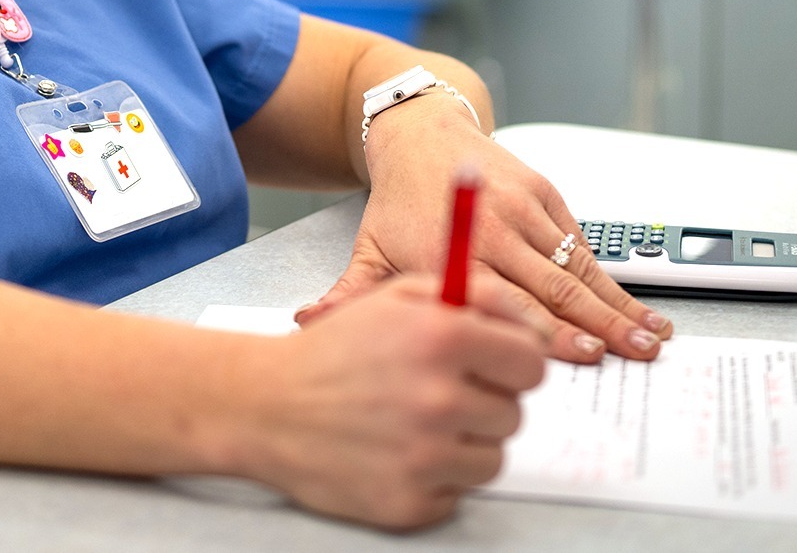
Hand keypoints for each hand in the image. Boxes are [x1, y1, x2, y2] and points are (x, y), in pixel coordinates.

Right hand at [233, 274, 544, 530]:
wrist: (265, 407)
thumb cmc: (332, 351)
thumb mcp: (395, 296)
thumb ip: (470, 293)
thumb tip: (528, 316)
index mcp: (442, 338)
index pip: (532, 362)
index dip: (516, 363)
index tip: (498, 368)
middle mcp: (439, 399)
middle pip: (514, 414)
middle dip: (485, 403)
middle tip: (442, 393)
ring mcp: (425, 457)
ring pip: (492, 459)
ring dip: (464, 444)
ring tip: (417, 425)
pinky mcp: (409, 503)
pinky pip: (456, 494)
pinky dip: (434, 478)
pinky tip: (398, 453)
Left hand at [296, 109, 673, 363]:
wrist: (422, 133)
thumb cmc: (400, 203)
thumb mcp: (368, 250)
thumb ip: (348, 297)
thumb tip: (307, 327)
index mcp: (449, 250)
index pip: (504, 299)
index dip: (545, 330)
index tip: (581, 355)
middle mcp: (490, 228)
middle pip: (552, 286)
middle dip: (599, 323)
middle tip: (637, 353)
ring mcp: (522, 207)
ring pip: (576, 265)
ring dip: (617, 302)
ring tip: (654, 334)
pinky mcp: (544, 192)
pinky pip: (580, 241)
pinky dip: (608, 273)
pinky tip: (635, 302)